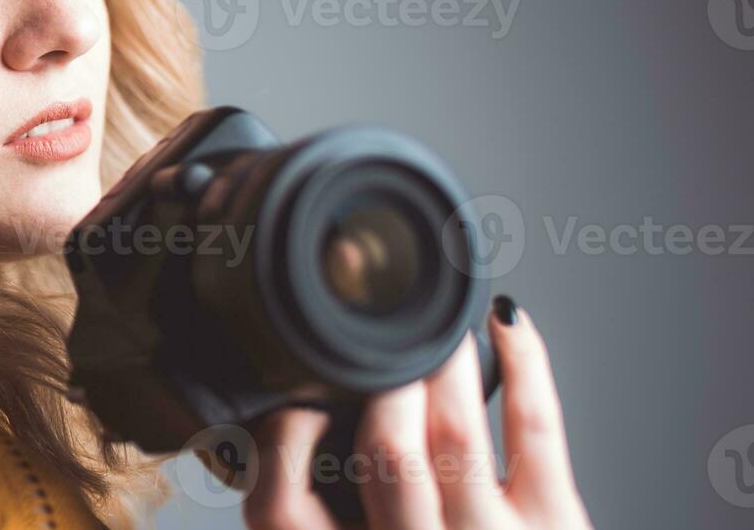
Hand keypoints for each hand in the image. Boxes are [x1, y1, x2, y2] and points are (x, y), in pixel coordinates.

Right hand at [241, 296, 592, 528]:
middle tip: (380, 346)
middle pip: (384, 453)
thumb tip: (289, 417)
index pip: (278, 506)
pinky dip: (524, 359)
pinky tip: (508, 325)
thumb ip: (322, 509)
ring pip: (454, 430)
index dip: (280, 440)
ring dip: (442, 362)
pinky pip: (534, 422)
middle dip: (380, 382)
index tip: (294, 402)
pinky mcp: (557, 520)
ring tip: (438, 332)